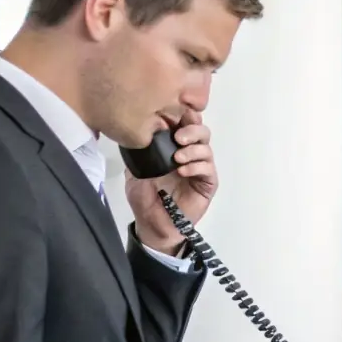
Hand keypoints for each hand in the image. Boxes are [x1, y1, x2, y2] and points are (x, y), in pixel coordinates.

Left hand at [125, 109, 215, 254]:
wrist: (153, 227)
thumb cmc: (145, 201)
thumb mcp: (134, 174)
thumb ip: (138, 155)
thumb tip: (136, 134)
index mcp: (172, 148)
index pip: (182, 125)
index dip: (182, 117)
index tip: (173, 115)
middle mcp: (188, 155)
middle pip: (200, 130)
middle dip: (192, 129)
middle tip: (178, 137)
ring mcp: (199, 169)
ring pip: (206, 147)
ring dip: (193, 149)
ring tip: (178, 158)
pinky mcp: (207, 184)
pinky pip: (208, 168)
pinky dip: (197, 166)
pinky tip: (183, 171)